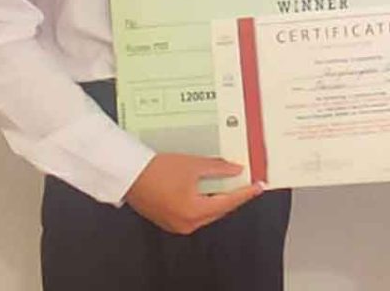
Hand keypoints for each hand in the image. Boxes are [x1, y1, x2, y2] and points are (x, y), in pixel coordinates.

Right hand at [125, 153, 263, 234]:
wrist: (130, 174)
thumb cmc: (159, 169)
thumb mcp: (194, 165)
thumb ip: (218, 168)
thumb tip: (236, 170)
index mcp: (195, 213)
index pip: (228, 203)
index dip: (246, 193)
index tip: (259, 186)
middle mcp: (187, 224)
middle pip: (218, 209)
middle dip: (233, 195)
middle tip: (247, 182)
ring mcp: (177, 224)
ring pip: (207, 211)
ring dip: (218, 196)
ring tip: (231, 181)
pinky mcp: (169, 218)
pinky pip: (194, 211)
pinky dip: (204, 199)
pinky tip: (210, 186)